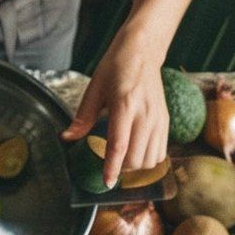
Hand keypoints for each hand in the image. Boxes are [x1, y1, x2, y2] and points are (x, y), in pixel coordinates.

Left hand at [60, 26, 168, 187]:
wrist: (143, 52)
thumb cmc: (116, 67)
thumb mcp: (94, 88)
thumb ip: (83, 116)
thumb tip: (68, 138)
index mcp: (124, 105)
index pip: (119, 146)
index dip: (111, 168)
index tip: (106, 183)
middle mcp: (145, 115)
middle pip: (136, 158)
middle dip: (121, 169)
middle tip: (107, 165)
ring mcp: (159, 119)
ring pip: (151, 159)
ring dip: (135, 166)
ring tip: (122, 159)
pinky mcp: (166, 121)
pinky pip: (161, 152)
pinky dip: (148, 159)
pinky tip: (136, 152)